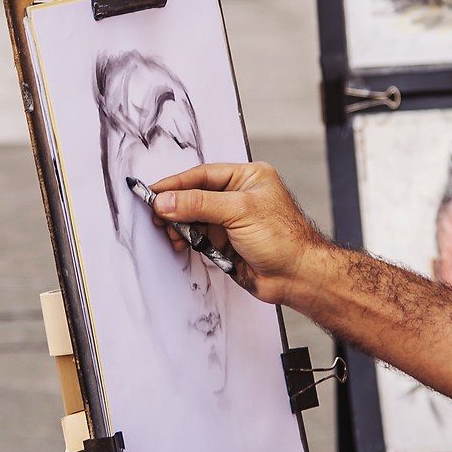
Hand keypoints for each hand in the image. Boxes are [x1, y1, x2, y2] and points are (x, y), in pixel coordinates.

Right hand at [145, 163, 328, 302]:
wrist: (297, 276)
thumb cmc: (285, 239)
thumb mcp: (239, 212)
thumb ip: (199, 204)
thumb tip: (167, 201)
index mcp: (247, 177)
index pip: (203, 175)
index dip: (176, 184)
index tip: (154, 192)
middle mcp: (238, 196)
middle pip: (195, 196)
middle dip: (175, 206)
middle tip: (157, 215)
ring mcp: (232, 220)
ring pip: (194, 218)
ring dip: (180, 226)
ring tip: (172, 233)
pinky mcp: (226, 242)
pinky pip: (199, 237)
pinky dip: (188, 240)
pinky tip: (182, 243)